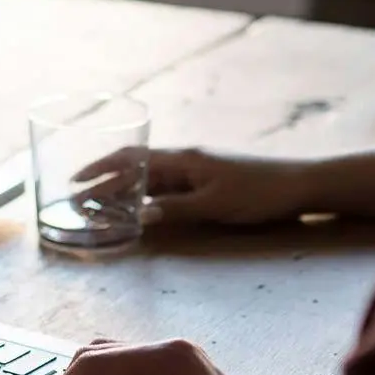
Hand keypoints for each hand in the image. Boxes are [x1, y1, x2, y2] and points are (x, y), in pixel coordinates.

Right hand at [75, 147, 308, 224]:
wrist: (299, 184)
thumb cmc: (259, 193)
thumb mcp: (215, 205)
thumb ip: (176, 209)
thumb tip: (140, 214)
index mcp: (183, 159)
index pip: (131, 160)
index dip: (100, 170)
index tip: (75, 182)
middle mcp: (185, 160)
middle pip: (135, 166)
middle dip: (103, 179)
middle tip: (77, 196)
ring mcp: (195, 169)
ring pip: (148, 177)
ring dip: (122, 188)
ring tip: (97, 204)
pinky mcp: (206, 180)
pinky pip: (165, 185)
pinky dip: (144, 195)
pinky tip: (137, 206)